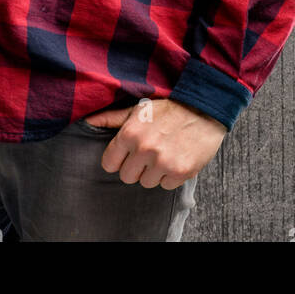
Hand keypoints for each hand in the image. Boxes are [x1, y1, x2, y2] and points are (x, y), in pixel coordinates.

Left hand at [82, 98, 225, 188]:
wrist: (206, 108)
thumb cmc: (170, 108)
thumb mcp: (139, 109)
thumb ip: (112, 118)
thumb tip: (87, 121)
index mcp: (130, 133)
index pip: (109, 164)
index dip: (120, 159)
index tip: (130, 152)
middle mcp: (144, 149)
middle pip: (127, 177)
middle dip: (137, 167)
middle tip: (151, 151)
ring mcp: (163, 162)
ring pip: (146, 183)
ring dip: (155, 172)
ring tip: (166, 153)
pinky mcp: (181, 172)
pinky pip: (166, 186)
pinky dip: (171, 176)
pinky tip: (177, 158)